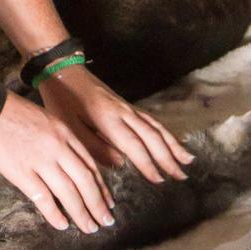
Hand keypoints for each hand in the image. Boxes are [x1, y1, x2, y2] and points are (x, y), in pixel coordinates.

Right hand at [0, 88, 114, 233]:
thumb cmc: (11, 111)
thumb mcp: (45, 118)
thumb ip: (58, 139)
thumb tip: (67, 162)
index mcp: (65, 132)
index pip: (90, 164)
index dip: (101, 186)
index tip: (108, 201)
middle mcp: (58, 147)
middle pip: (85, 181)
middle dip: (98, 204)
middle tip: (106, 221)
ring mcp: (41, 161)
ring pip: (69, 192)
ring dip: (82, 213)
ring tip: (90, 228)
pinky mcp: (22, 173)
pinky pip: (43, 198)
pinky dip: (55, 214)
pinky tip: (62, 225)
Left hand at [38, 65, 193, 184]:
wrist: (63, 70)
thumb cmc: (62, 100)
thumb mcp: (69, 126)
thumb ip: (93, 146)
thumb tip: (120, 163)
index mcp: (108, 119)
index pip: (134, 145)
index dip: (148, 163)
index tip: (160, 179)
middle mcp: (123, 112)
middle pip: (151, 136)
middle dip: (168, 157)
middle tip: (182, 176)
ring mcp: (127, 107)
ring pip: (155, 126)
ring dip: (172, 144)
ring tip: (187, 160)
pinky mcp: (126, 105)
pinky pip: (151, 119)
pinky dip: (165, 131)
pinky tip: (172, 140)